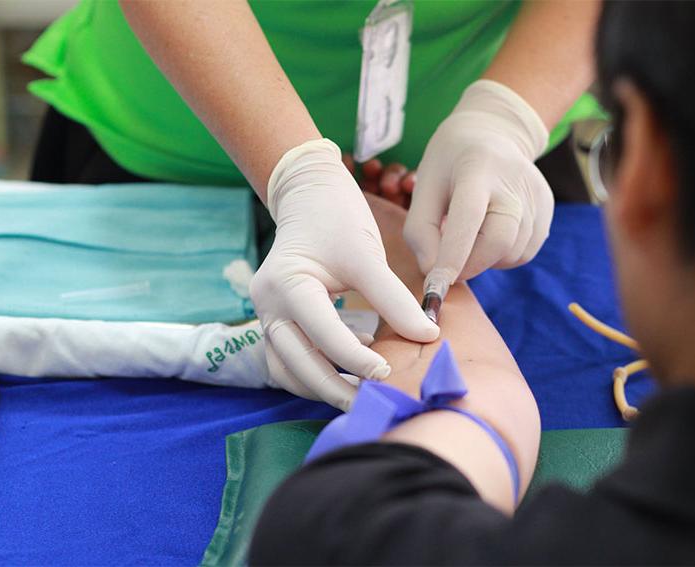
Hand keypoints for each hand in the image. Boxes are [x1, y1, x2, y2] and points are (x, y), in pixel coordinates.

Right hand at [250, 139, 438, 410]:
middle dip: (334, 389)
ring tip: (362, 395)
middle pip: (296, 365)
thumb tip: (427, 336)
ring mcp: (267, 315)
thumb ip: (393, 298)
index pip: (322, 334)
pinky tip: (351, 366)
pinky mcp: (276, 321)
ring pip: (288, 370)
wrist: (309, 194)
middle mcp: (267, 306)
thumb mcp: (366, 254)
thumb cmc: (337, 218)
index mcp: (286, 285)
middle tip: (373, 405)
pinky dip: (315, 372)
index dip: (356, 359)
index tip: (389, 373)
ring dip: (321, 387)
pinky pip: (290, 360)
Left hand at [404, 80, 554, 290]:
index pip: (469, 217)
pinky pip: (523, 253)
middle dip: (469, 265)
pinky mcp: (547, 212)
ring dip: (484, 260)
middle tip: (448, 267)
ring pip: (512, 253)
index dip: (453, 255)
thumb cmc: (449, 163)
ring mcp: (536, 197)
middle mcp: (514, 181)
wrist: (492, 133)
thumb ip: (420, 231)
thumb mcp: (424, 185)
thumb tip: (433, 272)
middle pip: (499, 241)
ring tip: (470, 235)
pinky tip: (489, 234)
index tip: (436, 283)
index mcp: (477, 168)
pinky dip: (501, 256)